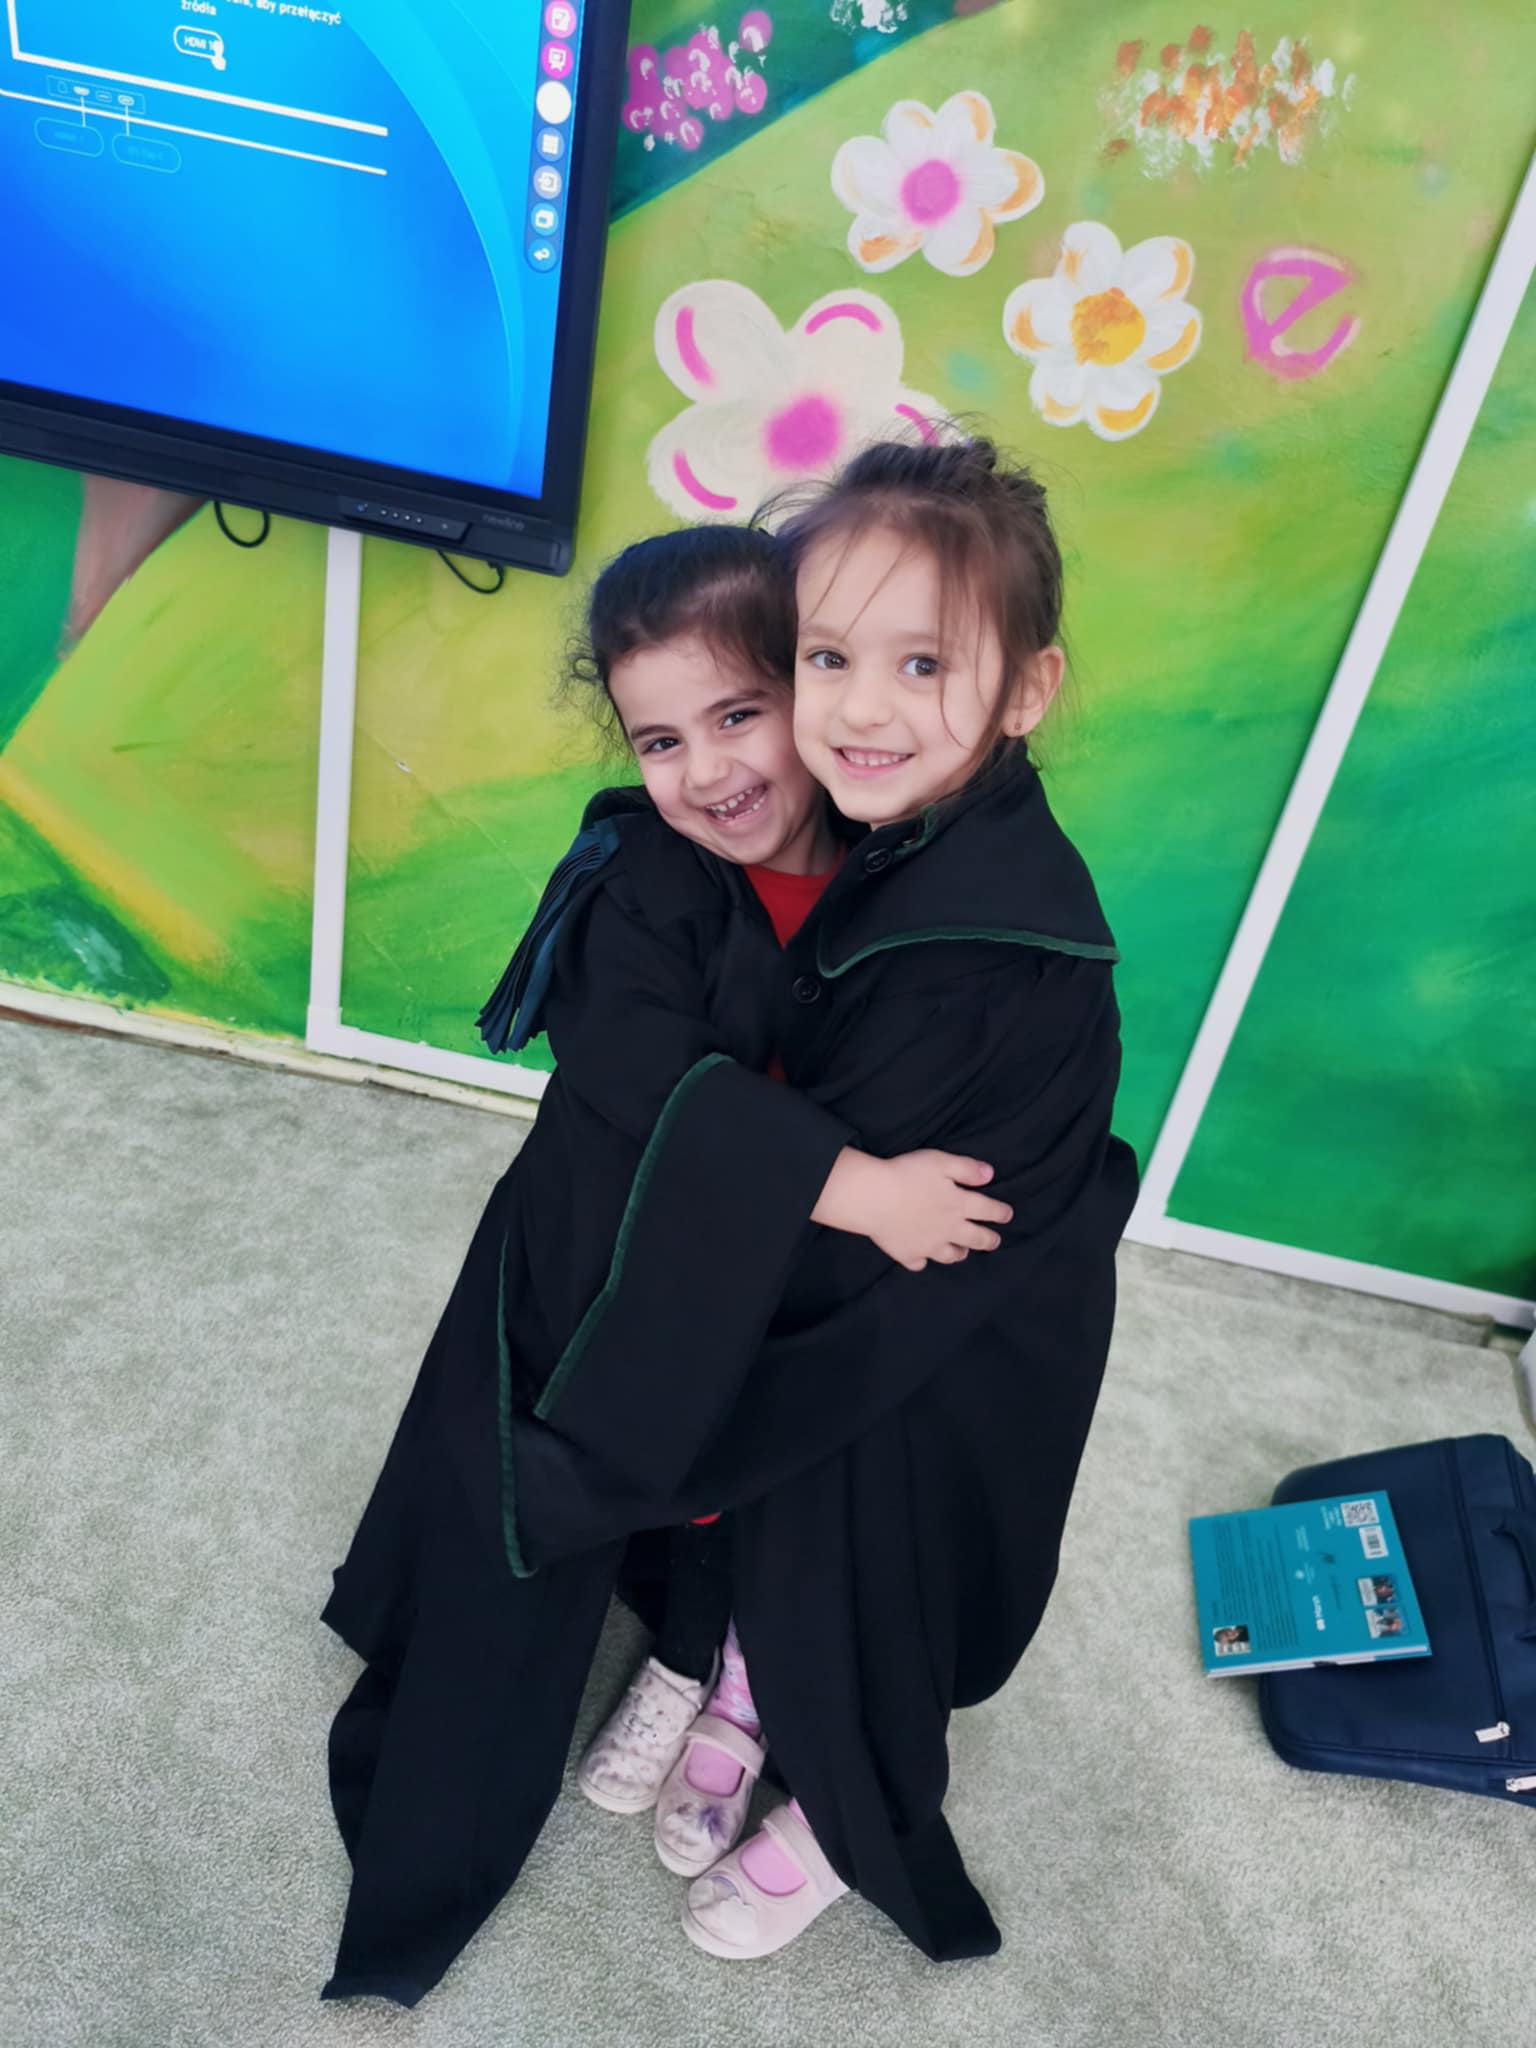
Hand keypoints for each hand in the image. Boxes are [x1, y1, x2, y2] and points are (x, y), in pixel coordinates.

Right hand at [812, 1148, 1012, 1271]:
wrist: (872, 1198)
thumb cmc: (906, 1174)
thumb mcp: (940, 1161)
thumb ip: (966, 1168)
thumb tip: (990, 1174)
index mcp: (959, 1205)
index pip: (989, 1211)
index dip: (1001, 1213)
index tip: (1007, 1215)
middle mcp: (948, 1229)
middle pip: (976, 1239)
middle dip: (989, 1241)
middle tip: (994, 1241)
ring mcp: (928, 1245)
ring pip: (952, 1255)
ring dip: (960, 1253)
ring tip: (962, 1251)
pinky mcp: (907, 1254)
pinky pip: (919, 1263)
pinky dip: (923, 1261)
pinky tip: (923, 1258)